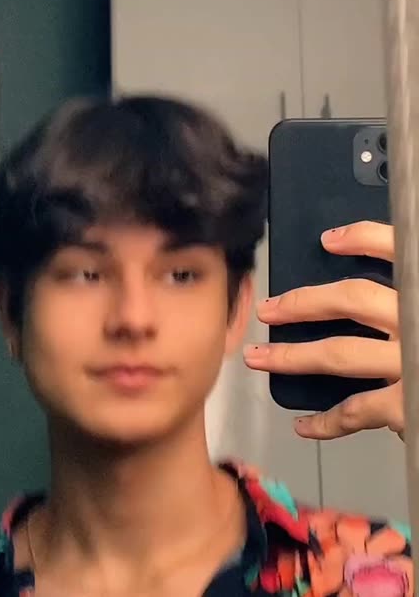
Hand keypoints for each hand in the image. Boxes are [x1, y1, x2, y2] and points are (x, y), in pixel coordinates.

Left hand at [243, 222, 403, 440]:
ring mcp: (411, 364)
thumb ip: (409, 290)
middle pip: (352, 299)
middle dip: (303, 302)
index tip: (328, 240)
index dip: (362, 238)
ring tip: (259, 358)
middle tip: (268, 308)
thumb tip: (377, 285)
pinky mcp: (409, 406)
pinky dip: (326, 421)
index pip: (398, 247)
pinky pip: (357, 411)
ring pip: (339, 354)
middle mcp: (417, 320)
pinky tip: (303, 424)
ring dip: (292, 356)